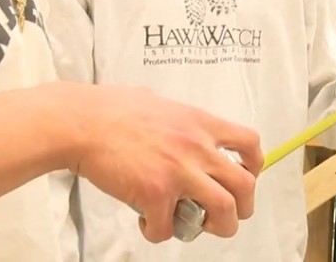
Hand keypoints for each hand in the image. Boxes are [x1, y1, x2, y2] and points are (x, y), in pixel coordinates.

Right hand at [64, 83, 262, 242]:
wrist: (81, 121)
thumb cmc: (111, 108)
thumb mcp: (161, 103)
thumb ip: (180, 120)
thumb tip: (182, 128)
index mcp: (201, 123)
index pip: (250, 143)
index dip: (254, 166)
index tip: (244, 177)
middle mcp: (197, 147)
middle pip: (245, 185)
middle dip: (242, 208)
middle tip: (226, 216)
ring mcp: (179, 171)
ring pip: (223, 211)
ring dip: (216, 227)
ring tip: (195, 226)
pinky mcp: (155, 193)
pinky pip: (168, 228)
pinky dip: (159, 232)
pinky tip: (146, 222)